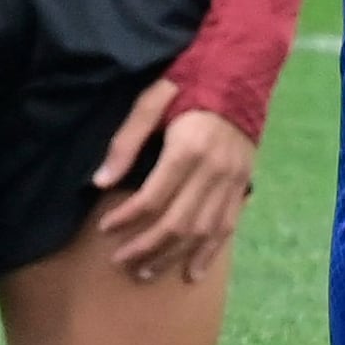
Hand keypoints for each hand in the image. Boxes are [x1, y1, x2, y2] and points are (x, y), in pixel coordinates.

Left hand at [88, 81, 255, 284]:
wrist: (242, 71)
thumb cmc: (189, 82)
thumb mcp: (152, 101)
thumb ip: (126, 141)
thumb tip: (100, 181)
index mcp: (188, 148)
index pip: (153, 197)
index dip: (126, 218)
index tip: (104, 228)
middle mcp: (214, 170)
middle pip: (177, 222)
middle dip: (145, 247)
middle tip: (120, 261)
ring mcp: (233, 180)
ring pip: (201, 231)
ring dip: (172, 256)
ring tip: (145, 272)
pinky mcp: (243, 185)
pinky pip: (227, 227)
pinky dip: (209, 253)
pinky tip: (191, 272)